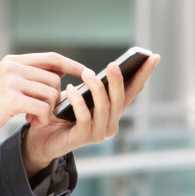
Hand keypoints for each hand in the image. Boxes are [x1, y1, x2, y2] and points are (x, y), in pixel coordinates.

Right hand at [0, 52, 85, 149]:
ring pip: (51, 93)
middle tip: (42, 112)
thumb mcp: (5, 84)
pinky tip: (32, 123)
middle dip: (55, 98)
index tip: (87, 72)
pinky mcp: (11, 99)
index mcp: (13, 61)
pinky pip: (43, 107)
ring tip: (35, 118)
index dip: (71, 65)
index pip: (51, 58)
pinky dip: (42, 118)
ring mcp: (11, 81)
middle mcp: (13, 67)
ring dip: (48, 110)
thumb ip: (28, 77)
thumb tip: (59, 75)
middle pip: (54, 79)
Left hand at [22, 54, 159, 175]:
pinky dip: (78, 102)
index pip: (133, 90)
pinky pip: (85, 118)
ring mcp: (98, 133)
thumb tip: (108, 68)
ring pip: (104, 108)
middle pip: (120, 99)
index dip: (144, 74)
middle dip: (118, 81)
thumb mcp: (81, 94)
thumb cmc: (62, 114)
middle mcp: (110, 123)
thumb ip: (94, 86)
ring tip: (86, 73)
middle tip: (113, 64)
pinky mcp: (82, 139)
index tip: (153, 56)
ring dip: (96, 88)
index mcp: (113, 111)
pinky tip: (71, 89)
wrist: (41, 138)